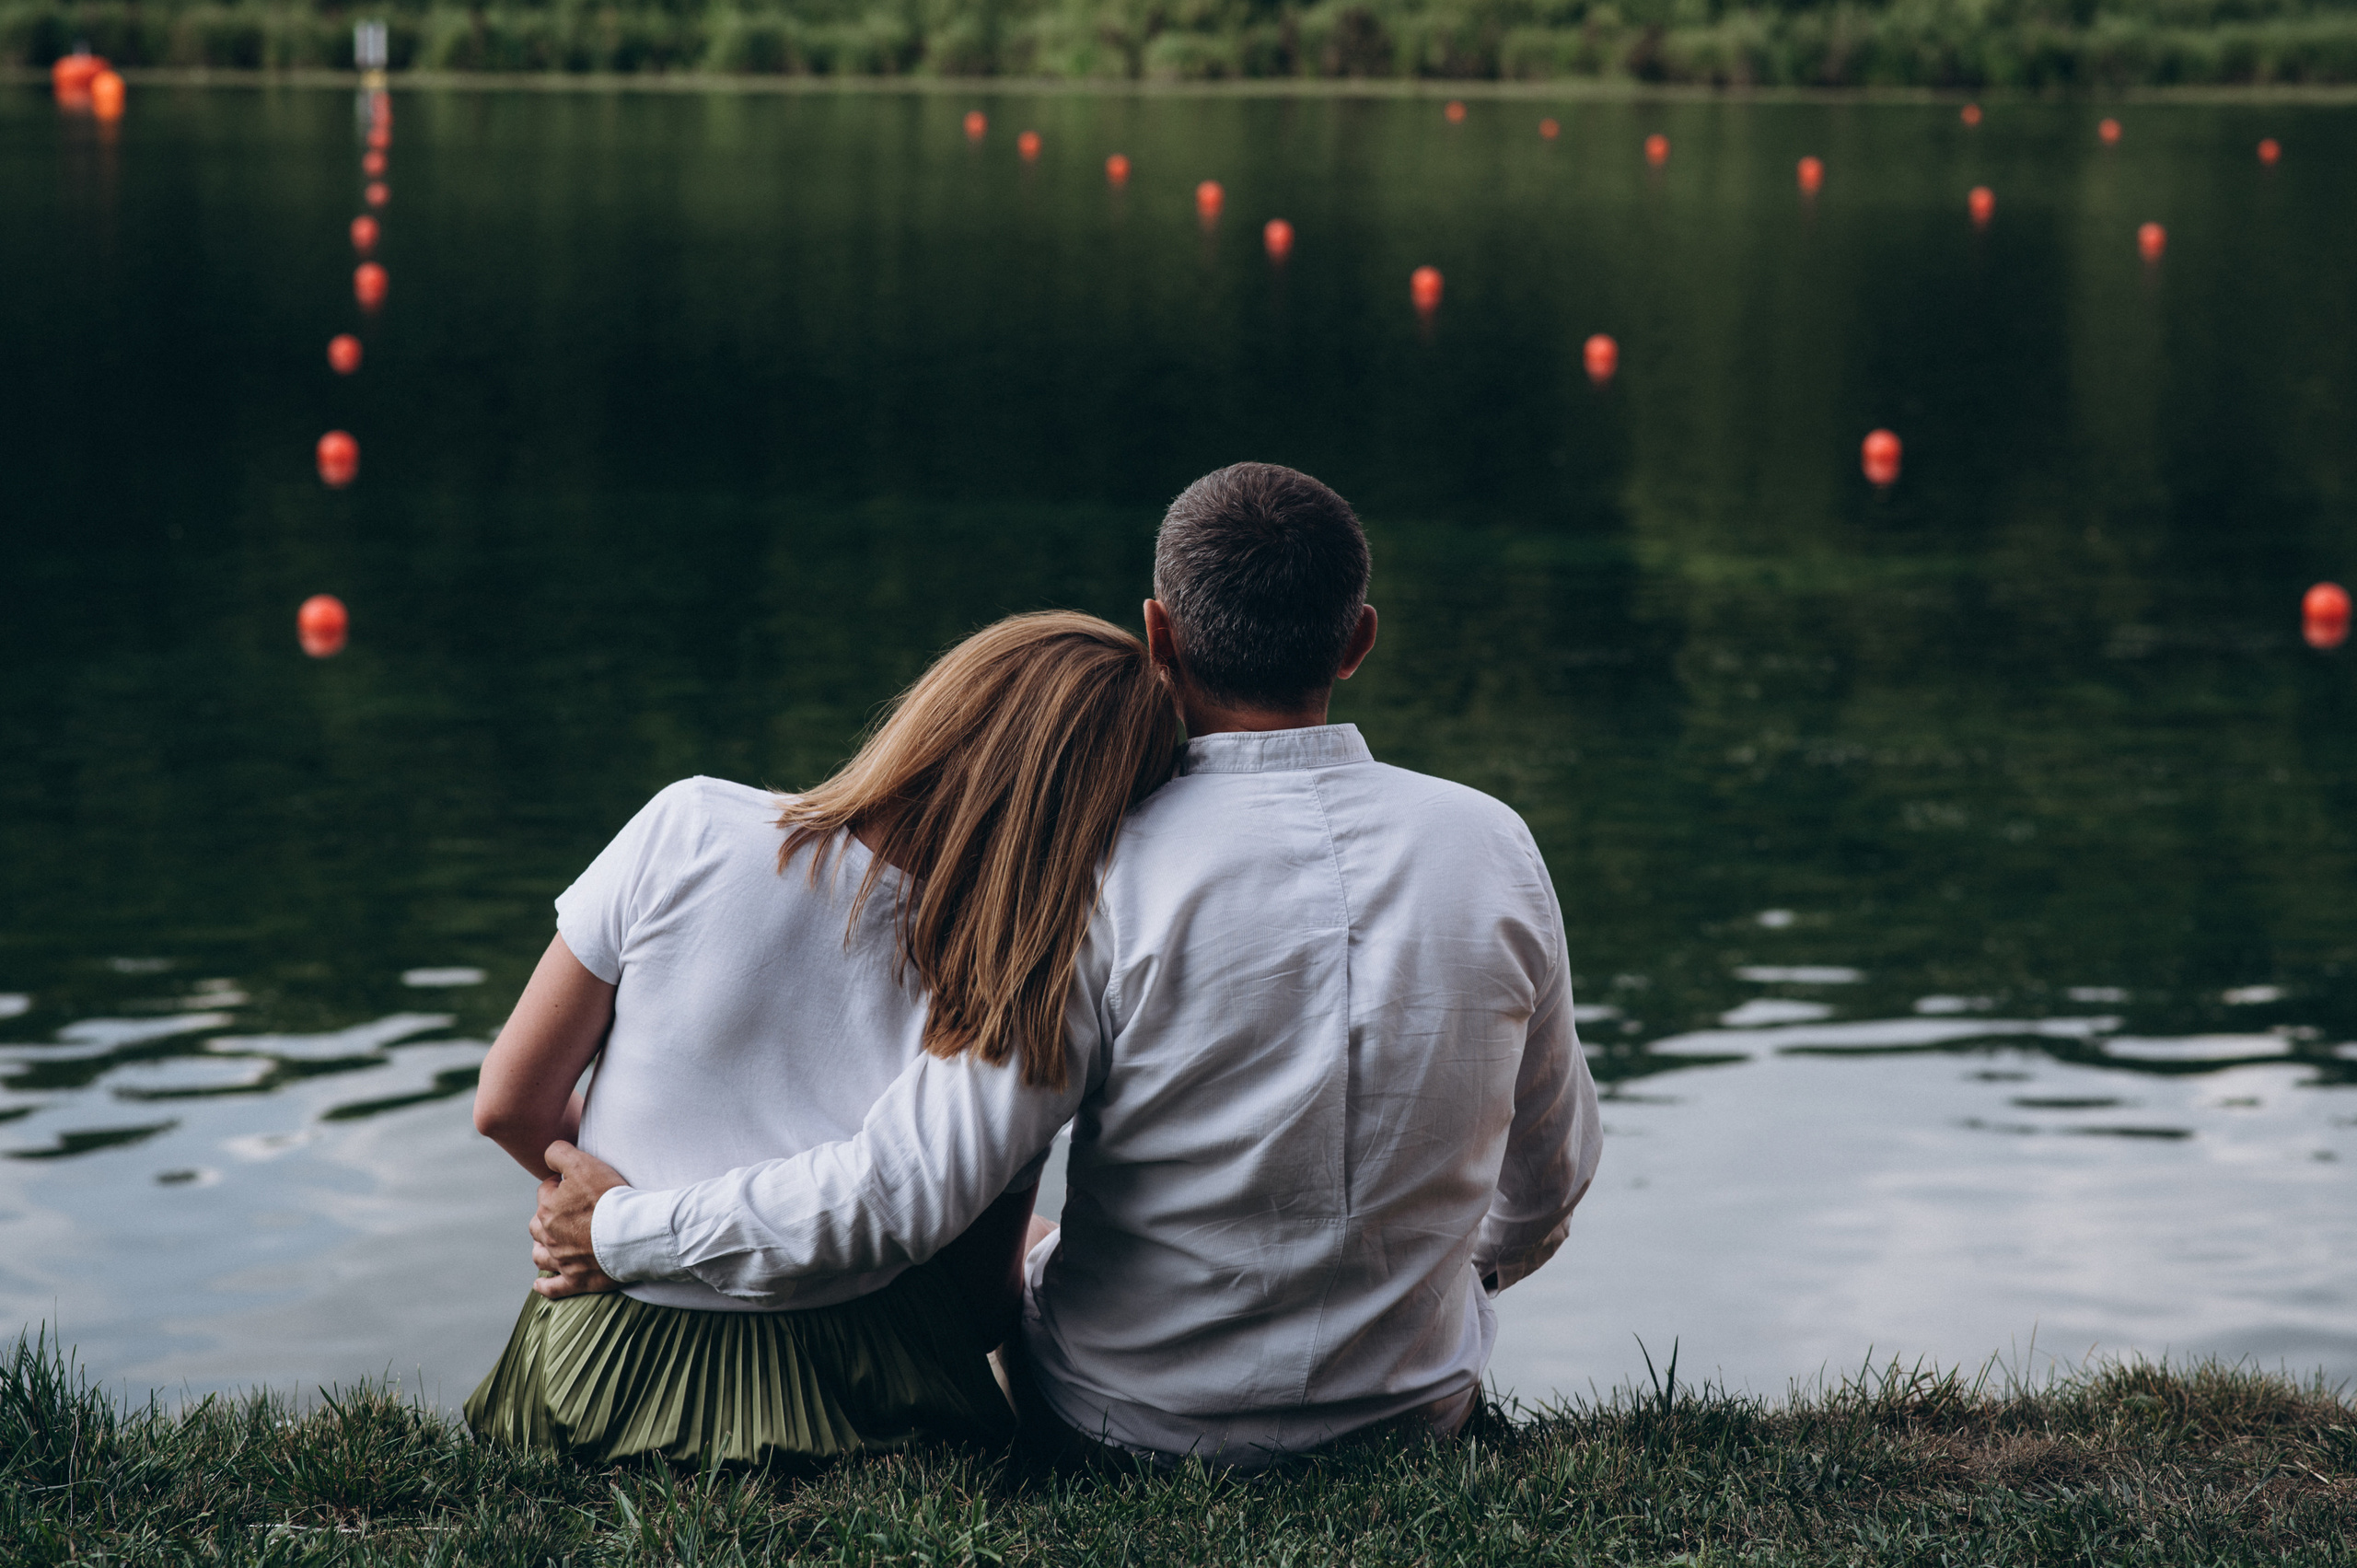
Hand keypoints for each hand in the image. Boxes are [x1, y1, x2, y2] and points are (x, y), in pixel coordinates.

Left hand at [529, 1140, 628, 1298]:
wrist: (633, 1232)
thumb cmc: (610, 1197)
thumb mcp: (583, 1163)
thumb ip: (559, 1153)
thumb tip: (548, 1154)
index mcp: (548, 1208)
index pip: (546, 1191)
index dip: (560, 1185)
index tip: (577, 1185)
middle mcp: (549, 1235)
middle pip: (538, 1224)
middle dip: (548, 1216)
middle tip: (569, 1211)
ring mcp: (561, 1260)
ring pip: (540, 1254)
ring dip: (542, 1248)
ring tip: (552, 1242)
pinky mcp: (576, 1280)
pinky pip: (553, 1288)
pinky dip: (545, 1286)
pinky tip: (541, 1284)